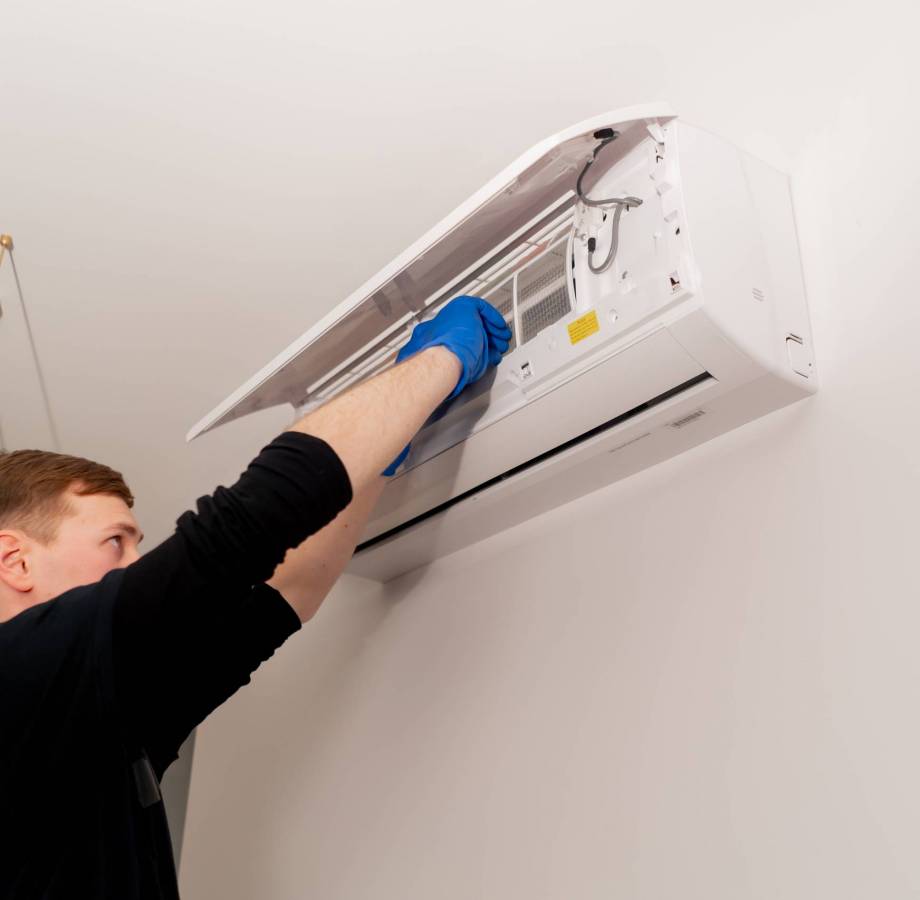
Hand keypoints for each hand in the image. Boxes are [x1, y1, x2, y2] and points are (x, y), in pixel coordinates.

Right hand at [381, 296, 511, 475]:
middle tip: (488, 347)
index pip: (441, 345)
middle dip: (474, 339)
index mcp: (420, 348)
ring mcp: (446, 322)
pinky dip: (492, 320)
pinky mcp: (462, 312)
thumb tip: (406, 436)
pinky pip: (481, 311)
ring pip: (470, 319)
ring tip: (498, 341)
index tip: (466, 358)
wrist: (431, 370)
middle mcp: (431, 332)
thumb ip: (416, 406)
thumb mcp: (420, 396)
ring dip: (487, 331)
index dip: (457, 351)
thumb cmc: (423, 385)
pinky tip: (500, 331)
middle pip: (456, 330)